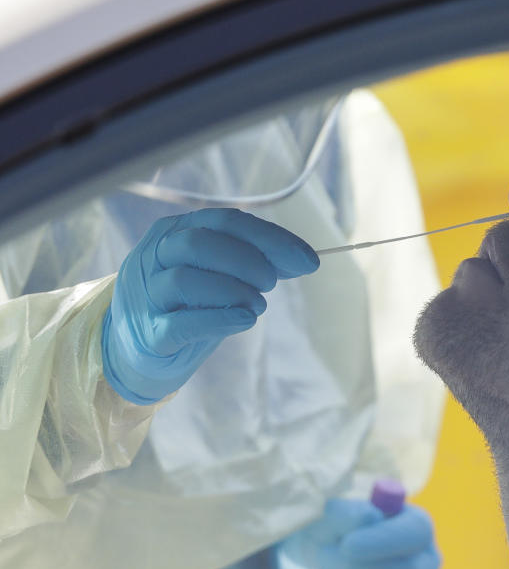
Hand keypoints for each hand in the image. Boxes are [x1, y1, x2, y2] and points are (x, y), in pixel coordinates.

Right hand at [101, 208, 318, 403]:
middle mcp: (154, 256)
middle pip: (200, 243)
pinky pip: (181, 323)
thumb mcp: (220, 274)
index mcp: (175, 231)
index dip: (271, 239)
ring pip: (186, 279)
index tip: (309, 260)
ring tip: (257, 305)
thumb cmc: (187, 303)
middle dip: (247, 261)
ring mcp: (146, 294)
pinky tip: (245, 320)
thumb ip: (258, 262)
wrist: (139, 347)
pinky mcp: (149, 333)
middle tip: (271, 283)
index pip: (225, 221)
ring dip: (233, 291)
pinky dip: (219, 319)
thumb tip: (306, 259)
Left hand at [275, 499, 440, 568]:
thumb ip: (350, 512)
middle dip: (357, 568)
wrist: (334, 555)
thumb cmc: (340, 527)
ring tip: (327, 564)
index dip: (383, 540)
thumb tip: (368, 518)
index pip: (415, 532)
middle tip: (324, 555)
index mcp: (418, 524)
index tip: (347, 545)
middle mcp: (426, 560)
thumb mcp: (338, 513)